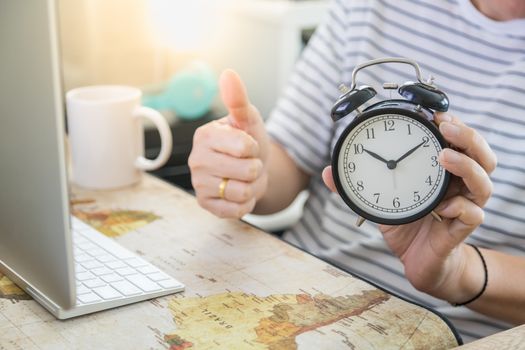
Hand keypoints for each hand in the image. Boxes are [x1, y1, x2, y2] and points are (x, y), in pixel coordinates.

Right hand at [188, 70, 269, 217]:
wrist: (252, 171)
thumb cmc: (248, 142)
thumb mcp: (248, 119)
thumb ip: (238, 99)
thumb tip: (228, 73)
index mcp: (204, 136)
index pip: (244, 147)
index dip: (254, 148)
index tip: (248, 146)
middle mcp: (196, 160)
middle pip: (246, 171)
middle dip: (255, 168)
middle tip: (248, 164)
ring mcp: (198, 184)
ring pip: (242, 192)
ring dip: (251, 187)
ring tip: (244, 179)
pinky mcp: (205, 204)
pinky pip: (235, 210)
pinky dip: (245, 204)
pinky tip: (239, 193)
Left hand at [322, 112, 496, 302]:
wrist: (419, 262)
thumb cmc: (406, 226)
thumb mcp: (377, 201)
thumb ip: (354, 186)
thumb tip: (326, 172)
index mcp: (443, 173)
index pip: (459, 143)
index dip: (455, 127)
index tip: (437, 113)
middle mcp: (459, 186)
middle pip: (481, 155)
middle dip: (467, 137)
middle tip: (445, 127)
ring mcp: (463, 207)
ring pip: (483, 182)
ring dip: (466, 166)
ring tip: (444, 157)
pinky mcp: (460, 231)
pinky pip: (472, 215)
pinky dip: (461, 208)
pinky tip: (443, 207)